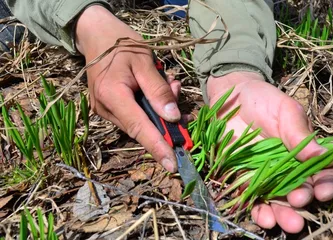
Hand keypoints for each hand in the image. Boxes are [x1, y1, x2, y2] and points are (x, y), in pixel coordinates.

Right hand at [75, 5, 181, 171]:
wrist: (96, 34)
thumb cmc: (122, 43)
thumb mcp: (145, 62)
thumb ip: (158, 91)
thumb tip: (173, 118)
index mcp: (112, 94)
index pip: (139, 128)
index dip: (157, 148)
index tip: (173, 165)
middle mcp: (105, 108)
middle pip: (142, 127)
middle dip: (166, 119)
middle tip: (177, 91)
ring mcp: (105, 110)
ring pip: (140, 122)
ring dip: (159, 110)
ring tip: (169, 84)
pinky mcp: (108, 109)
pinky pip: (134, 116)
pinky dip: (150, 108)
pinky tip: (158, 89)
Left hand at [207, 72, 332, 232]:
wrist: (230, 97)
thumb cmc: (262, 99)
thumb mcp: (285, 110)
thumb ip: (300, 133)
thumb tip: (325, 156)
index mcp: (304, 152)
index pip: (322, 172)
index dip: (326, 184)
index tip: (322, 192)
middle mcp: (288, 168)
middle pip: (301, 192)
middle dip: (302, 203)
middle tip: (299, 204)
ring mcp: (266, 175)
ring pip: (279, 201)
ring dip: (283, 214)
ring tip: (283, 223)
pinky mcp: (244, 178)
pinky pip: (253, 199)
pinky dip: (259, 211)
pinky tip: (263, 218)